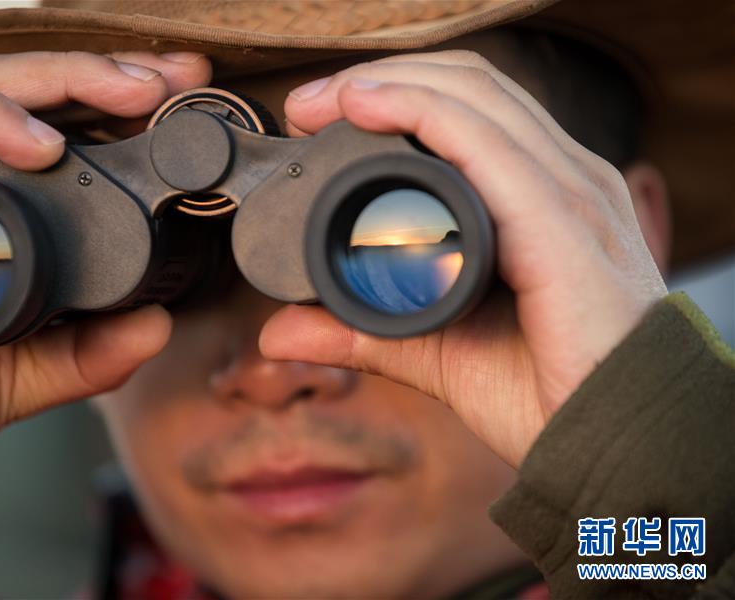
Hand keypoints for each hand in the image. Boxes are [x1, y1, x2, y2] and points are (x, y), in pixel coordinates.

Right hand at [0, 51, 210, 495]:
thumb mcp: (19, 377)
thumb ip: (85, 356)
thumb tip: (157, 326)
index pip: (49, 134)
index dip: (112, 109)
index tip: (178, 104)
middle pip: (24, 97)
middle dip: (103, 74)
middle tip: (174, 74)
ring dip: (60, 80)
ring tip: (131, 89)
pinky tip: (42, 141)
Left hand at [261, 52, 666, 467]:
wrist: (612, 448)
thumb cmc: (544, 394)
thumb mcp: (432, 349)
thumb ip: (359, 331)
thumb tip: (278, 330)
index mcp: (543, 197)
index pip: (471, 110)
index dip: (393, 94)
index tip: (315, 116)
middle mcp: (566, 181)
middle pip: (471, 87)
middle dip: (381, 78)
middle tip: (306, 104)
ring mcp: (573, 196)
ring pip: (477, 99)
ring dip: (391, 83)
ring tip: (322, 100)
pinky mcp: (566, 226)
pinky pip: (491, 147)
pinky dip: (424, 113)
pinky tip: (369, 106)